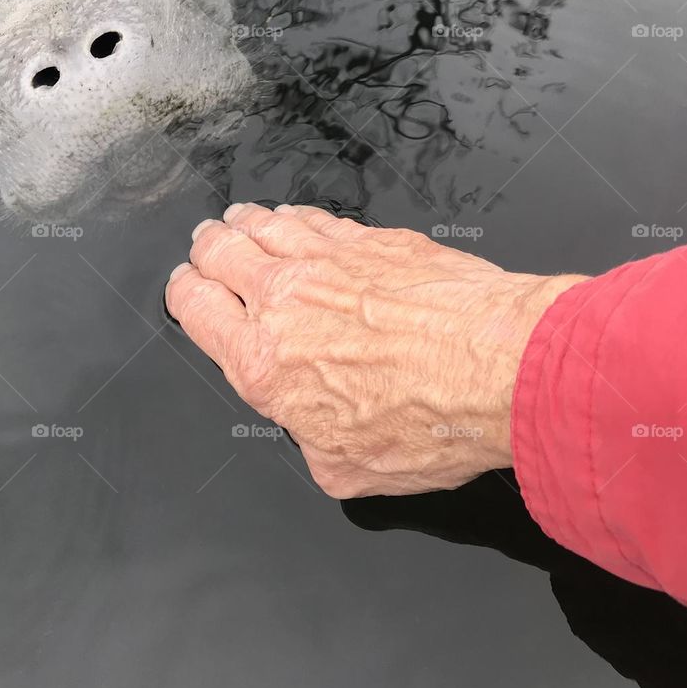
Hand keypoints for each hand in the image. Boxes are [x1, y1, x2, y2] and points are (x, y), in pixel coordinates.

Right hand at [165, 204, 584, 497]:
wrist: (503, 367)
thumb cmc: (433, 421)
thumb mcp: (348, 470)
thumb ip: (312, 442)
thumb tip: (317, 432)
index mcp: (264, 363)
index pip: (194, 305)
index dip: (183, 294)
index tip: (188, 291)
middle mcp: (284, 300)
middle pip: (218, 251)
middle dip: (206, 249)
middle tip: (207, 249)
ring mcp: (328, 260)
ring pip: (262, 224)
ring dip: (244, 224)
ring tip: (240, 224)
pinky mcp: (373, 239)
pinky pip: (314, 217)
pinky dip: (295, 218)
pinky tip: (298, 221)